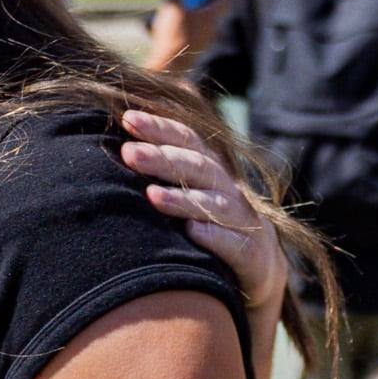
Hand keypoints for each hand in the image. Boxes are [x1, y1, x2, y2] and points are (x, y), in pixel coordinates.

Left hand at [119, 109, 284, 312]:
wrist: (257, 259)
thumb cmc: (208, 219)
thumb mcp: (189, 188)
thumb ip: (162, 167)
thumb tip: (120, 142)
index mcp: (208, 168)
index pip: (186, 140)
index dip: (159, 127)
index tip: (128, 119)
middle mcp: (225, 188)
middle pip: (196, 167)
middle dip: (162, 159)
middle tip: (130, 153)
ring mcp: (240, 219)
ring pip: (213, 204)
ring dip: (182, 199)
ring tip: (152, 195)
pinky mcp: (250, 252)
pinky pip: (233, 243)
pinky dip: (213, 236)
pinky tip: (192, 231)